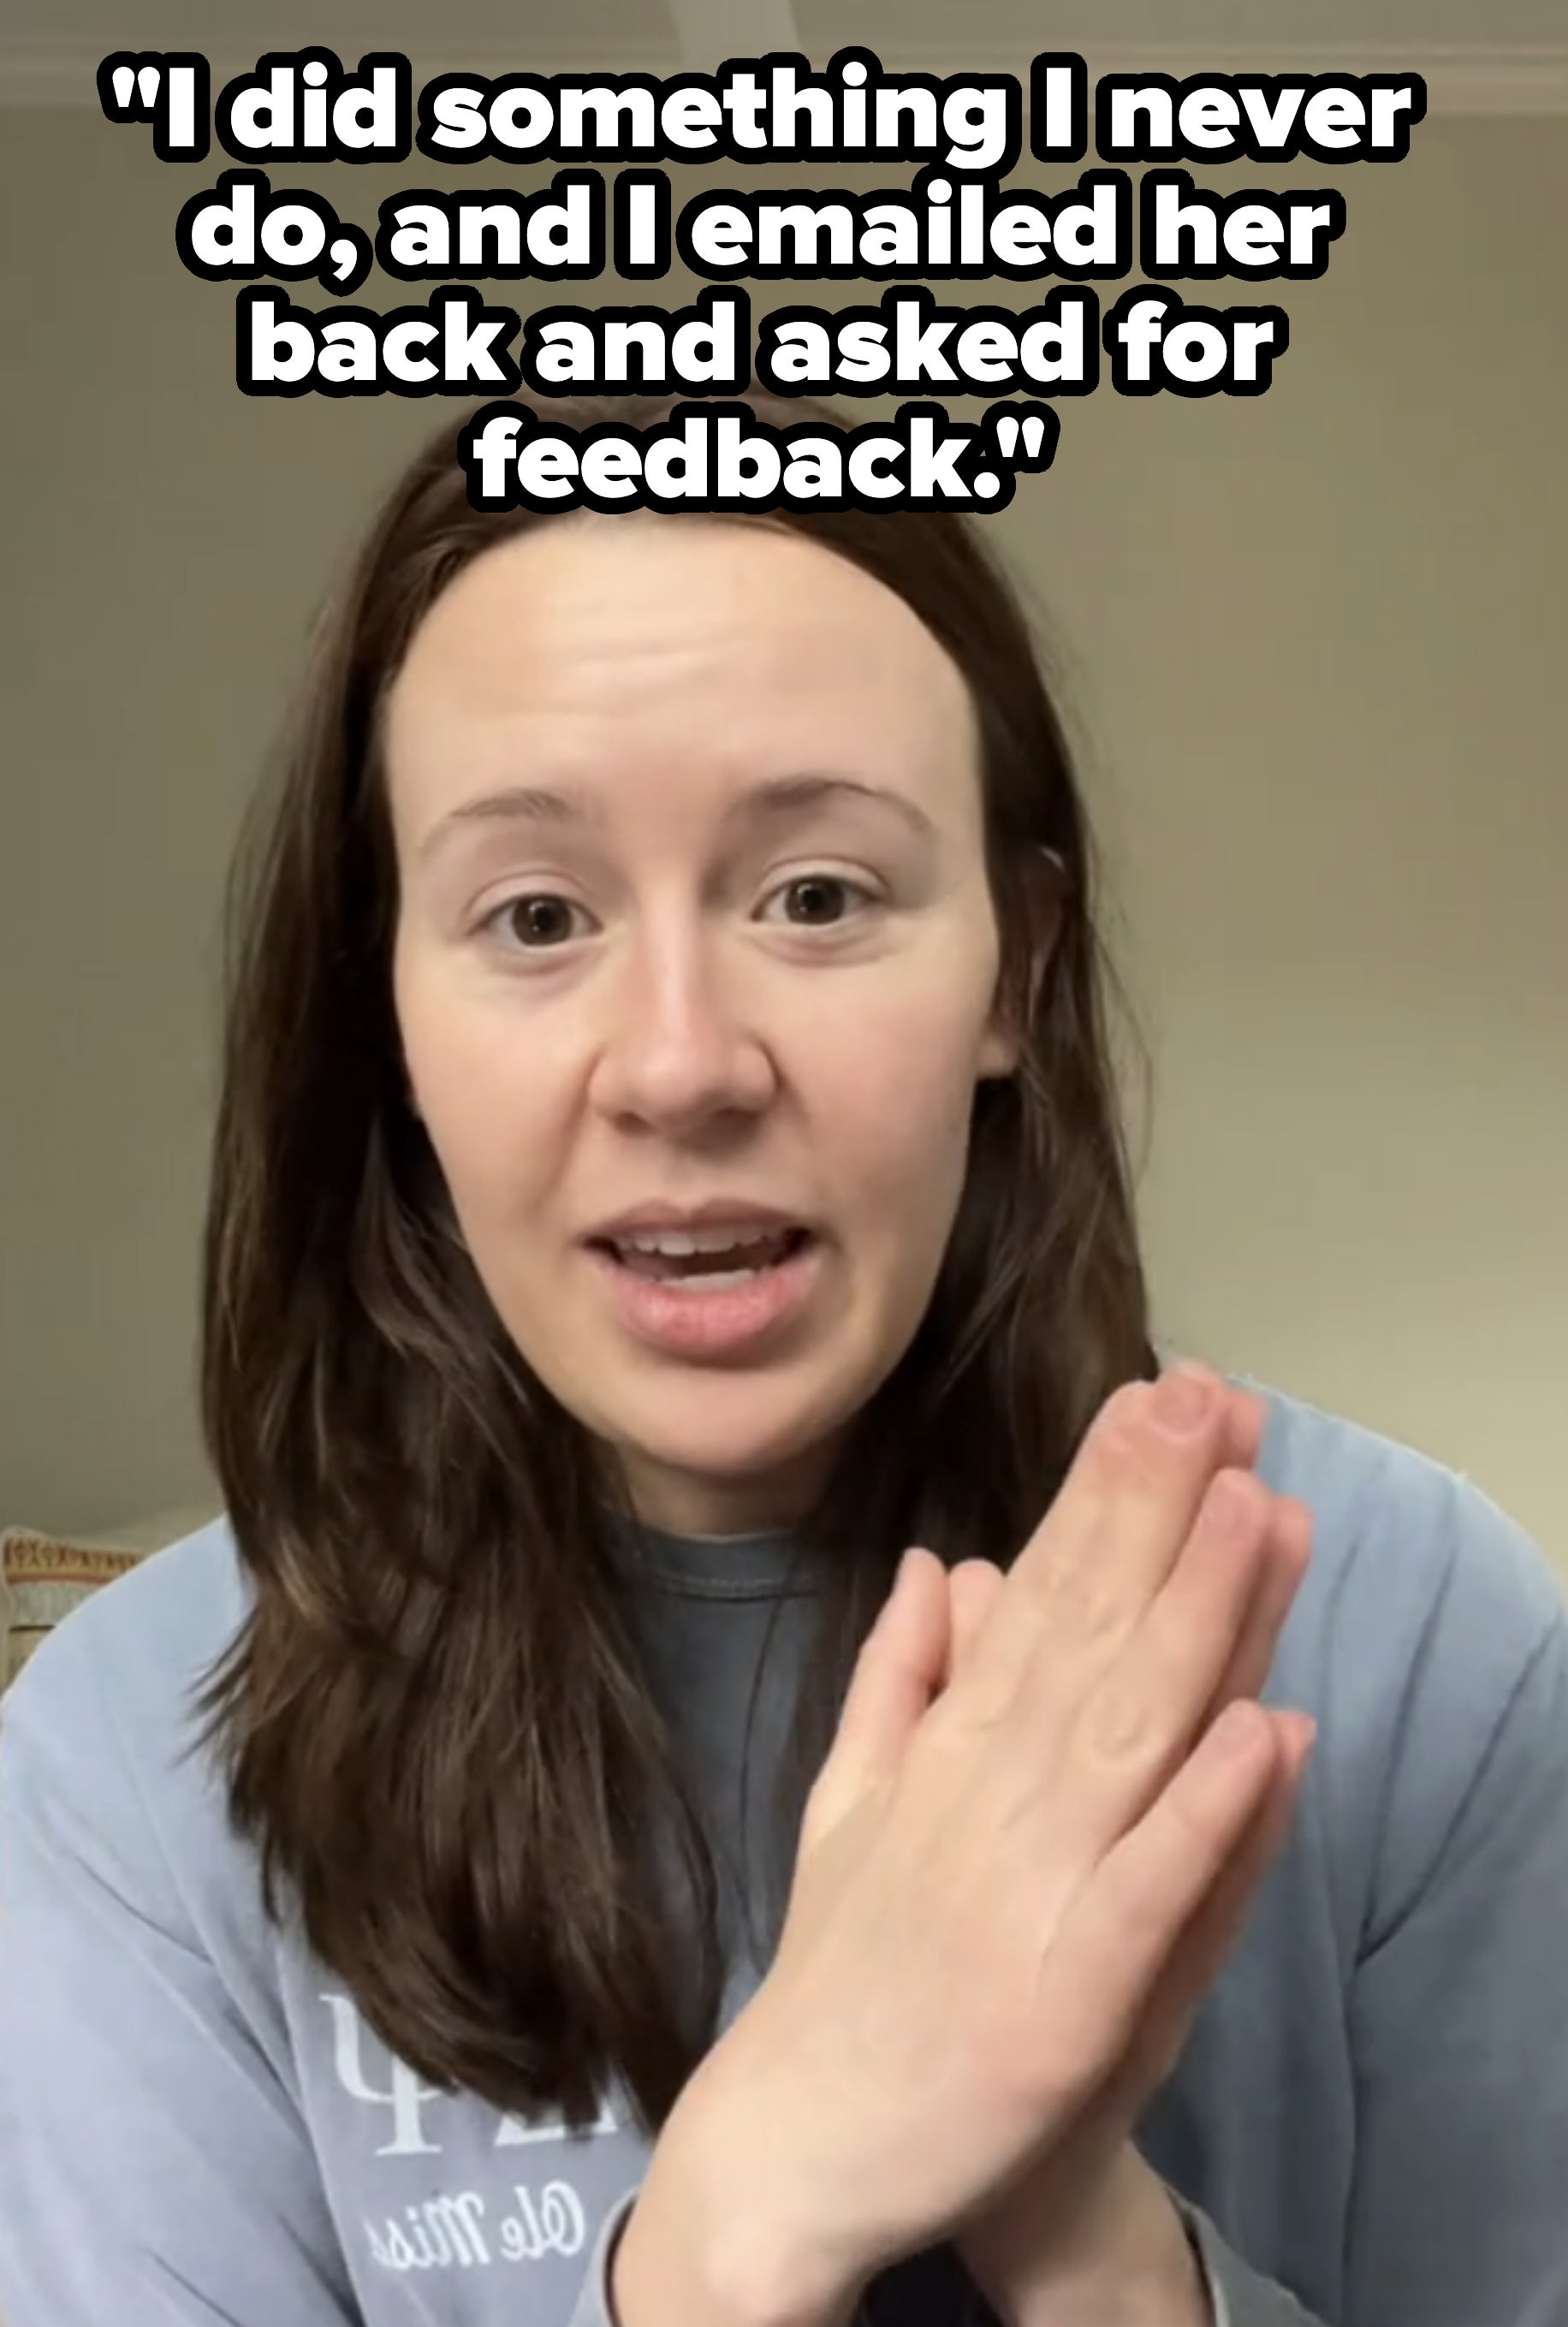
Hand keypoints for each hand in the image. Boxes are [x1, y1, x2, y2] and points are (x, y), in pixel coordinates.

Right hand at [677, 1361, 1314, 2314]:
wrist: (795, 2147)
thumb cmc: (844, 1970)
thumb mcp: (853, 1804)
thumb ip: (902, 1680)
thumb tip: (947, 1562)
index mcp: (949, 1750)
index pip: (1041, 1594)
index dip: (1108, 1493)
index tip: (1162, 1396)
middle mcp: (989, 1795)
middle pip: (1093, 1632)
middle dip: (1160, 1508)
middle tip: (1220, 1395)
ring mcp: (1029, 1889)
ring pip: (1130, 1730)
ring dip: (1199, 1616)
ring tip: (1258, 1508)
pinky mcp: (1067, 1994)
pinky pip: (1150, 1890)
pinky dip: (1204, 1812)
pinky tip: (1260, 1731)